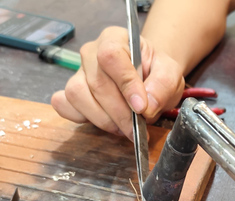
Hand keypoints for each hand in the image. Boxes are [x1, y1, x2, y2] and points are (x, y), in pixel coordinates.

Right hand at [51, 27, 184, 138]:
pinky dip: (83, 118)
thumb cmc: (155, 72)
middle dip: (119, 112)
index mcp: (116, 38)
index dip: (125, 84)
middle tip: (137, 128)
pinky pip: (64, 105)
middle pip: (96, 82)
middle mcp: (91, 52)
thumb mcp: (170, 75)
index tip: (141, 107)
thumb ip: (162, 86)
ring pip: (77, 95)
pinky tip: (105, 121)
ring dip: (103, 119)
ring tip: (124, 127)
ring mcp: (78, 72)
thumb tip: (146, 106)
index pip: (111, 56)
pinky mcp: (70, 92)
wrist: (147, 77)